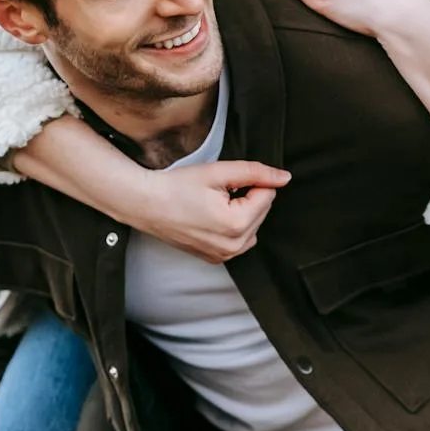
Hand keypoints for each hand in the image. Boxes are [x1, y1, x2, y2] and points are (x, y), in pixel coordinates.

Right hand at [135, 160, 289, 262]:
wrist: (146, 205)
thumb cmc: (177, 187)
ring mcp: (224, 256)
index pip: (268, 195)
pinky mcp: (216, 258)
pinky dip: (232, 226)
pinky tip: (211, 217)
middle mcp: (233, 246)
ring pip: (253, 226)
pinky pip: (240, 240)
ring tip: (213, 204)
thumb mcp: (218, 172)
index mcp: (237, 224)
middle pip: (262, 211)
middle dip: (246, 197)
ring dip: (241, 212)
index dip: (249, 182)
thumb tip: (284, 177)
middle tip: (215, 193)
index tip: (225, 182)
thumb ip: (255, 172)